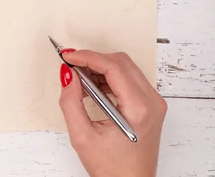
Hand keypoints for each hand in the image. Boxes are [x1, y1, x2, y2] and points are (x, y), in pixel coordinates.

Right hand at [59, 50, 166, 176]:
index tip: (69, 56)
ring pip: (126, 67)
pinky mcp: (151, 105)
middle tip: (72, 67)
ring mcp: (154, 102)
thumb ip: (71, 102)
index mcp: (139, 109)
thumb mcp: (82, 137)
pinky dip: (110, 78)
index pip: (113, 67)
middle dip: (94, 60)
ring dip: (101, 68)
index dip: (88, 57)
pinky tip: (94, 88)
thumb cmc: (113, 170)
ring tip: (81, 81)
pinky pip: (130, 78)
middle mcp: (152, 102)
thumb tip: (67, 74)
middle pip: (121, 62)